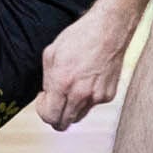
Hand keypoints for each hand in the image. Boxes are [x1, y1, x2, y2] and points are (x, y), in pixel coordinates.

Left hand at [34, 11, 132, 129]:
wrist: (109, 28)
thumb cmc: (79, 37)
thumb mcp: (51, 53)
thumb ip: (47, 80)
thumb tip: (47, 95)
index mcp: (62, 83)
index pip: (49, 117)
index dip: (43, 110)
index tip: (44, 98)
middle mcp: (80, 94)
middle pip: (63, 123)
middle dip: (55, 115)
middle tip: (55, 100)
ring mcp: (96, 96)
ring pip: (78, 116)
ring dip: (71, 108)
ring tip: (72, 88)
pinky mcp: (108, 95)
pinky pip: (92, 105)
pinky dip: (87, 99)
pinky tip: (88, 80)